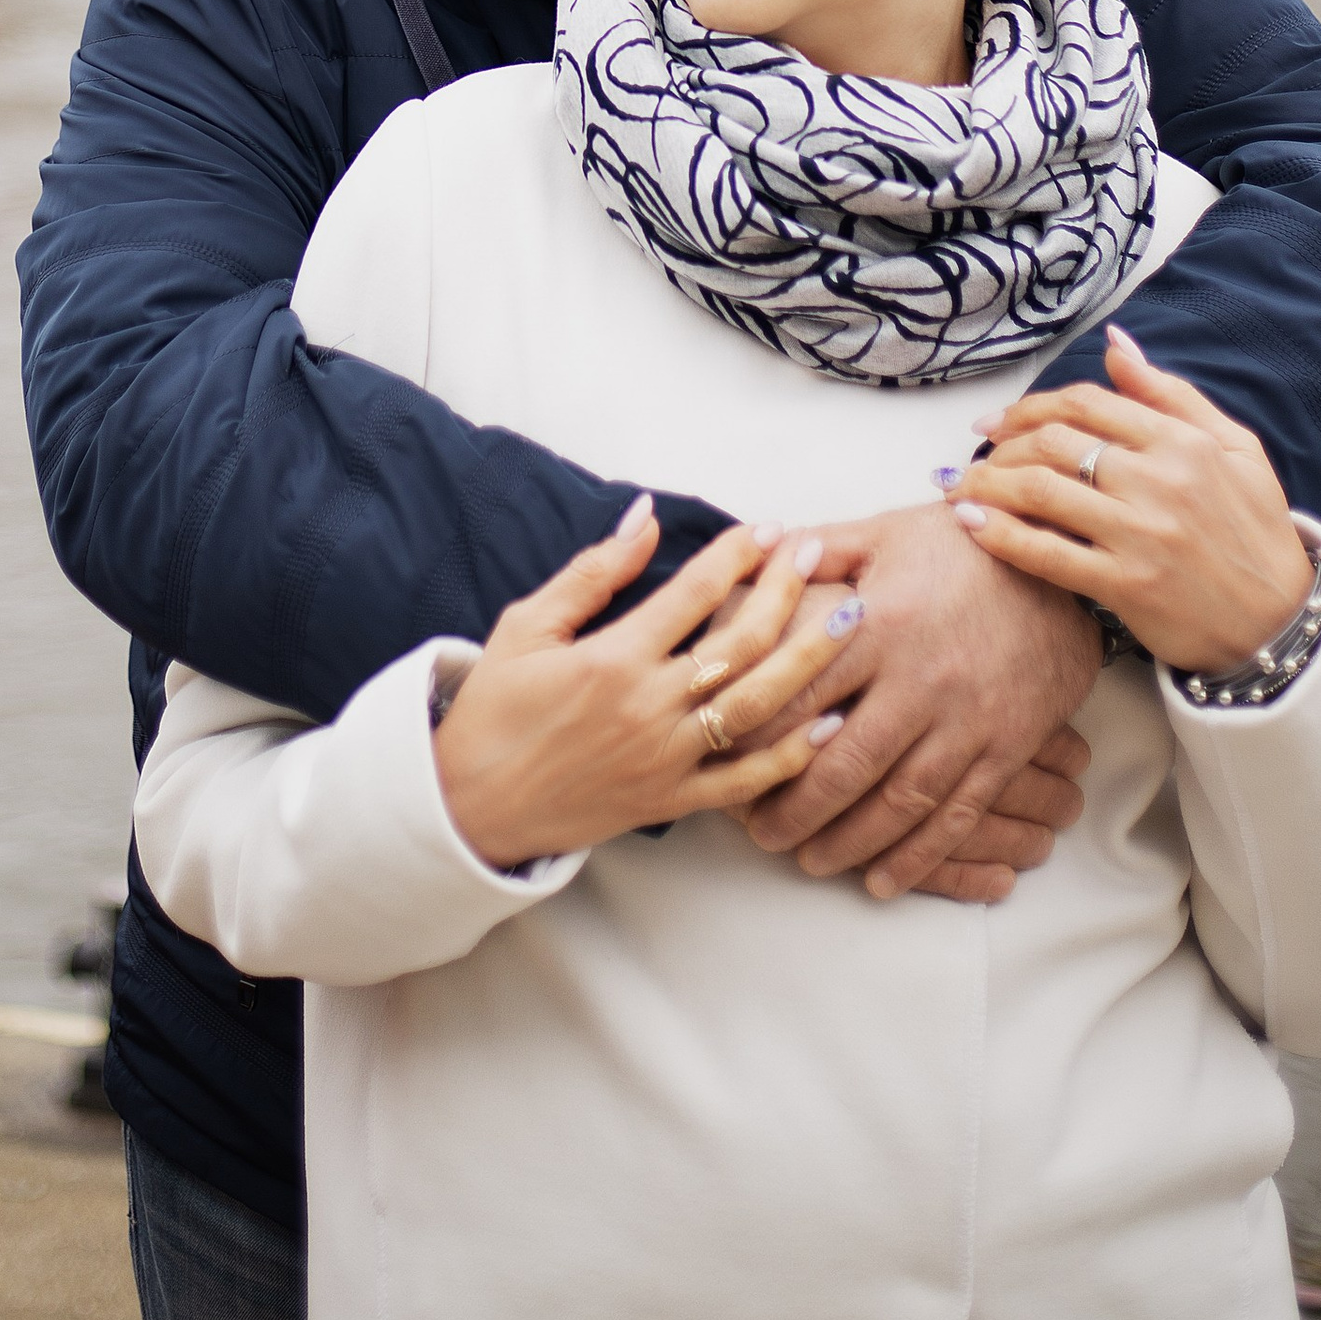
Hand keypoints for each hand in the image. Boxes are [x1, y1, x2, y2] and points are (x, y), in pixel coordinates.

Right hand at [433, 500, 857, 871]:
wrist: (471, 804)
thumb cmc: (496, 709)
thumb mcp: (528, 625)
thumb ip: (592, 572)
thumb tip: (646, 515)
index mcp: (612, 658)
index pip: (694, 594)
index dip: (737, 556)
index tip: (767, 529)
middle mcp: (649, 708)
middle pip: (740, 644)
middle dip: (785, 592)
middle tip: (816, 554)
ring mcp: (667, 759)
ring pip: (757, 707)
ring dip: (807, 660)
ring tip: (849, 621)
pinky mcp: (672, 802)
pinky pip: (744, 783)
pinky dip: (790, 757)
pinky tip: (829, 724)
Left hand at [739, 500, 1101, 902]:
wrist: (1059, 568)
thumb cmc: (962, 548)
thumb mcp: (887, 532)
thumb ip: (820, 549)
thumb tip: (755, 553)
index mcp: (879, 623)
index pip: (805, 690)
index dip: (761, 732)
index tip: (728, 762)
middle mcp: (920, 679)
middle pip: (847, 763)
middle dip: (798, 809)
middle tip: (763, 836)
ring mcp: (966, 720)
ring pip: (899, 801)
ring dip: (851, 842)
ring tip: (812, 863)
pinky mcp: (1005, 747)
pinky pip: (958, 814)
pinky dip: (919, 855)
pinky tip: (884, 881)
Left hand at [944, 323, 1314, 674]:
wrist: (1281, 624)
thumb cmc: (1254, 531)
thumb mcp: (1234, 448)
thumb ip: (1170, 394)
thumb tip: (1115, 346)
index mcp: (1182, 442)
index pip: (1085, 403)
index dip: (1030, 406)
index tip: (1000, 422)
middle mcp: (1159, 481)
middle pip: (1054, 442)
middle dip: (1003, 445)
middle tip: (977, 455)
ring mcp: (1141, 534)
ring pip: (1042, 493)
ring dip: (988, 484)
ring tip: (960, 487)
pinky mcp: (1127, 587)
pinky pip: (1047, 554)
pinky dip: (1000, 535)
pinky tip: (971, 524)